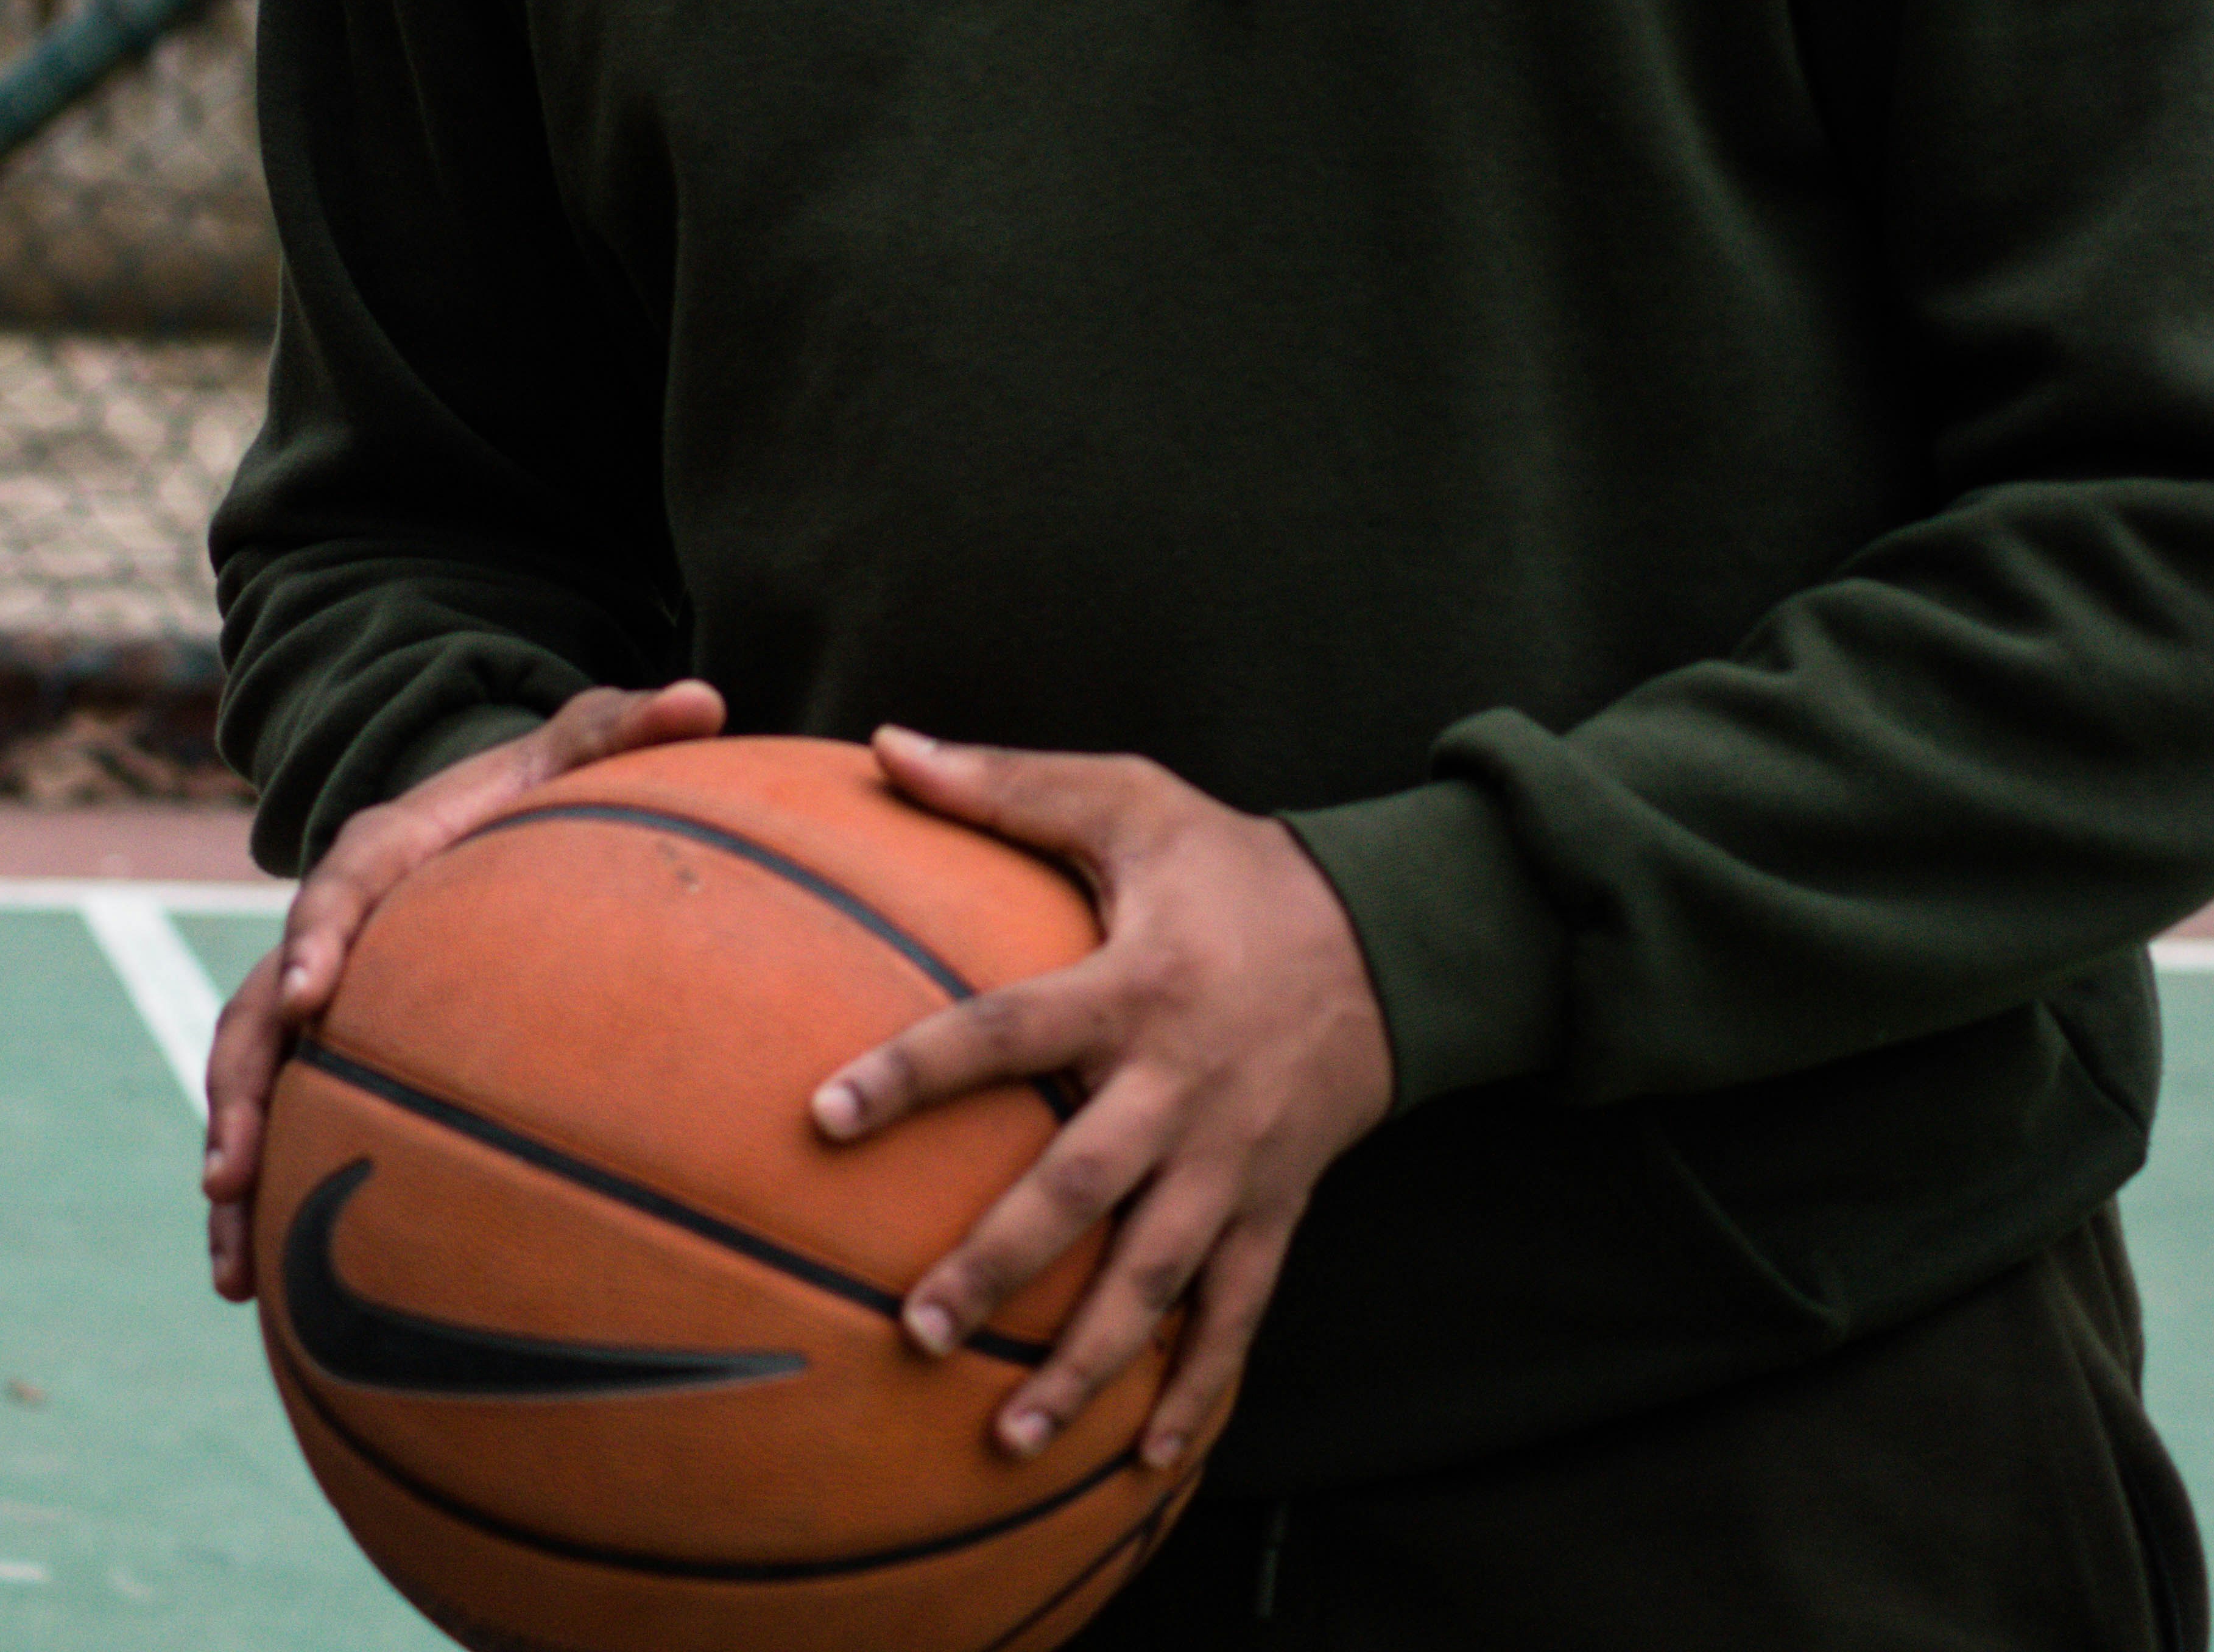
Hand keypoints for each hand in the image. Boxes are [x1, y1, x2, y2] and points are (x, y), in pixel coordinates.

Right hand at [202, 676, 724, 1301]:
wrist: (495, 815)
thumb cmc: (541, 785)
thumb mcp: (582, 744)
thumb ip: (631, 726)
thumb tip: (708, 698)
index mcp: (384, 852)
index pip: (337, 889)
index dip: (314, 938)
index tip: (306, 998)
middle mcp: (331, 929)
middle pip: (256, 1011)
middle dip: (239, 1090)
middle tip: (232, 1170)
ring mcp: (320, 997)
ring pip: (248, 1081)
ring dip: (236, 1162)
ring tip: (232, 1266)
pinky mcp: (329, 1050)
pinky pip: (283, 1121)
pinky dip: (263, 1201)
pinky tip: (255, 1287)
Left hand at [810, 728, 1393, 1475]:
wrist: (1389, 935)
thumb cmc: (1232, 863)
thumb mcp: (1132, 799)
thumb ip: (1008, 783)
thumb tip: (884, 745)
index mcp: (1137, 986)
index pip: (1007, 1030)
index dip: (917, 1070)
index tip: (824, 1116)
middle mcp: (1183, 1084)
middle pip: (1081, 1186)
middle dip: (1000, 1263)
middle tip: (913, 1327)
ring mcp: (1235, 1159)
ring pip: (1156, 1277)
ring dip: (1087, 1361)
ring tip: (1010, 1435)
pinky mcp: (1276, 1206)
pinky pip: (1237, 1315)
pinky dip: (1198, 1392)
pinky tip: (1144, 1467)